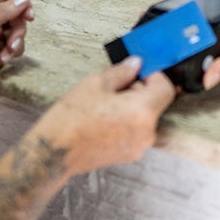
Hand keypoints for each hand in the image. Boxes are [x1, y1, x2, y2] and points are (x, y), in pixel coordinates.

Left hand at [0, 0, 34, 95]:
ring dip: (15, 42)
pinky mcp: (1, 44)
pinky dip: (13, 51)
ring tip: (6, 51)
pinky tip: (2, 57)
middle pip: (16, 12)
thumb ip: (2, 12)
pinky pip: (17, 43)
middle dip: (17, 28)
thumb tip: (22, 0)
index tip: (28, 15)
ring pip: (18, 28)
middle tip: (12, 40)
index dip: (20, 2)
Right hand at [32, 57, 174, 176]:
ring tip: (106, 104)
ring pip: (146, 117)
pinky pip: (137, 130)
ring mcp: (139, 146)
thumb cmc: (71, 120)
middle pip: (156, 103)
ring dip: (133, 106)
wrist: (55, 152)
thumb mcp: (95, 84)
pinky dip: (128, 121)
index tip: (139, 70)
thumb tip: (135, 64)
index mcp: (142, 112)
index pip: (165, 87)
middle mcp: (146, 132)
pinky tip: (106, 119)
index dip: (153, 75)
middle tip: (116, 86)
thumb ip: (122, 72)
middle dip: (140, 90)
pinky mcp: (130, 154)